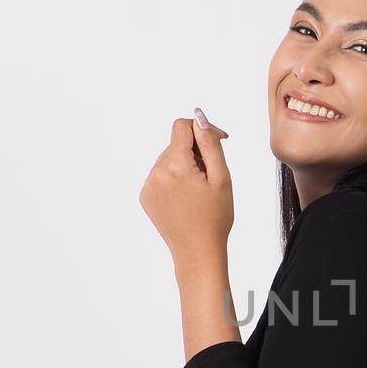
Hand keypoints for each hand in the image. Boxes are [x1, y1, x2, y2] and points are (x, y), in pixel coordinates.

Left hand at [140, 108, 233, 263]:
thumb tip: (199, 116)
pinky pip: (161, 176)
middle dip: (196, 153)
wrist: (198, 252)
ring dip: (185, 166)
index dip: (203, 129)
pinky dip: (174, 180)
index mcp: (175, 164)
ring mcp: (148, 185)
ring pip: (169, 160)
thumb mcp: (221, 177)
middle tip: (212, 177)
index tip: (219, 140)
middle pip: (176, 145)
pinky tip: (186, 199)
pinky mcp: (145, 196)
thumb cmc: (215, 217)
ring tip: (199, 191)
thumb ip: (209, 142)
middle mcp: (156, 172)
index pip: (183, 127)